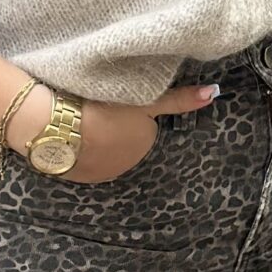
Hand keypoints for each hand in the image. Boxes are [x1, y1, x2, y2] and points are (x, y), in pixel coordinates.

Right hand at [14, 82, 216, 182]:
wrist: (58, 126)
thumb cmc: (104, 109)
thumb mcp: (145, 101)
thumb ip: (178, 100)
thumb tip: (214, 94)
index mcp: (145, 145)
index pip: (142, 125)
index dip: (127, 110)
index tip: (113, 100)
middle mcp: (127, 165)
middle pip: (121, 139)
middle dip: (111, 127)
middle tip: (94, 108)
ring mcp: (101, 173)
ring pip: (100, 150)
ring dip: (91, 138)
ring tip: (76, 119)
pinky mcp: (77, 177)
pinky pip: (80, 160)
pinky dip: (74, 149)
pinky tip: (64, 135)